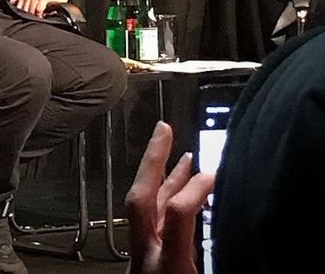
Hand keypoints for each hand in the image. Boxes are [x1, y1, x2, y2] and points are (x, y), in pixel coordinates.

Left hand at [9, 0, 67, 16]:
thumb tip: (12, 3)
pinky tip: (43, 15)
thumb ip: (23, 1)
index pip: (18, 5)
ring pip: (31, 9)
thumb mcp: (33, 1)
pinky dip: (40, 13)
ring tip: (38, 18)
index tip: (24, 19)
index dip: (21, 13)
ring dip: (35, 15)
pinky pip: (39, 7)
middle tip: (33, 20)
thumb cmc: (47, 1)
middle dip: (28, 15)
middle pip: (24, 8)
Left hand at [125, 121, 214, 273]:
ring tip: (185, 156)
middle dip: (152, 161)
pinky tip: (183, 198)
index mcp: (166, 268)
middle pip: (141, 199)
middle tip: (163, 129)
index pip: (175, 215)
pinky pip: (156, 228)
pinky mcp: (146, 267)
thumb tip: (248, 240)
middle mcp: (148, 259)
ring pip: (148, 211)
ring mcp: (142, 262)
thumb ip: (225, 259)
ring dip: (166, 180)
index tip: (213, 173)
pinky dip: (170, 207)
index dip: (193, 189)